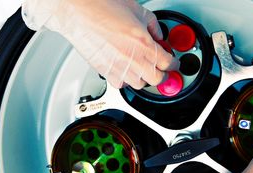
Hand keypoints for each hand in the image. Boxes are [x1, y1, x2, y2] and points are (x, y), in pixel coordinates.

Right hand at [22, 0, 178, 88]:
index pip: (168, 63)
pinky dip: (125, 80)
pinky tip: (125, 70)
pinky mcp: (105, 71)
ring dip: (144, 78)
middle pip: (156, 79)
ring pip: (139, 84)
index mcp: (144, 43)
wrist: (77, 11)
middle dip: (162, 74)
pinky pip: (120, 84)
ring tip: (143, 68)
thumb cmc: (101, 6)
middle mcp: (133, 59)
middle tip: (163, 69)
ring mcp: (118, 67)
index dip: (174, 65)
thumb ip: (152, 24)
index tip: (174, 64)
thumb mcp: (137, 9)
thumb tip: (158, 32)